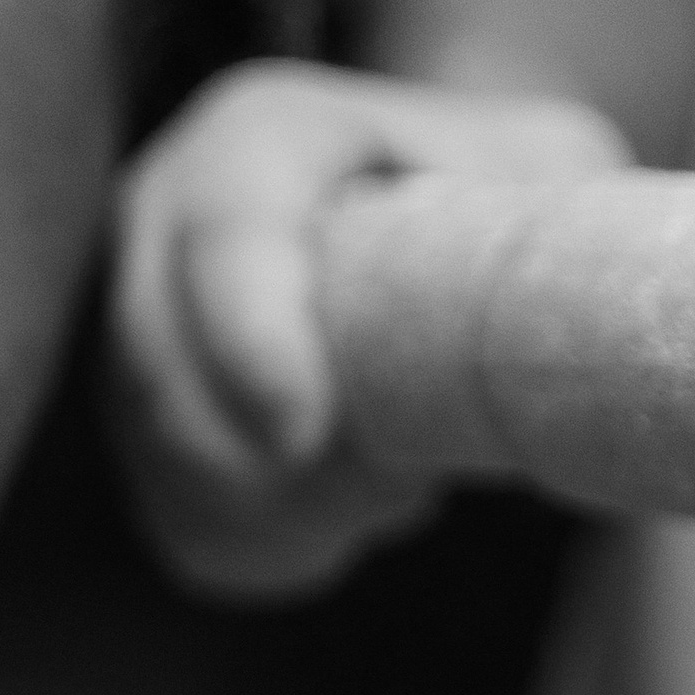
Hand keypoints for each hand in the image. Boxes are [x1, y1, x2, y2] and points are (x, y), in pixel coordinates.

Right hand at [107, 60, 630, 597]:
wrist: (428, 238)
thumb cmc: (496, 201)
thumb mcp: (542, 174)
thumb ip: (542, 220)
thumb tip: (561, 340)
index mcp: (254, 141)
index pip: (221, 237)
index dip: (249, 340)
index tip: (306, 435)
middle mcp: (159, 235)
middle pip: (163, 383)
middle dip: (271, 470)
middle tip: (393, 496)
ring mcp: (133, 344)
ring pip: (170, 473)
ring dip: (285, 518)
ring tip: (392, 498)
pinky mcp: (146, 440)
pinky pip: (188, 533)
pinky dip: (273, 553)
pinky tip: (344, 527)